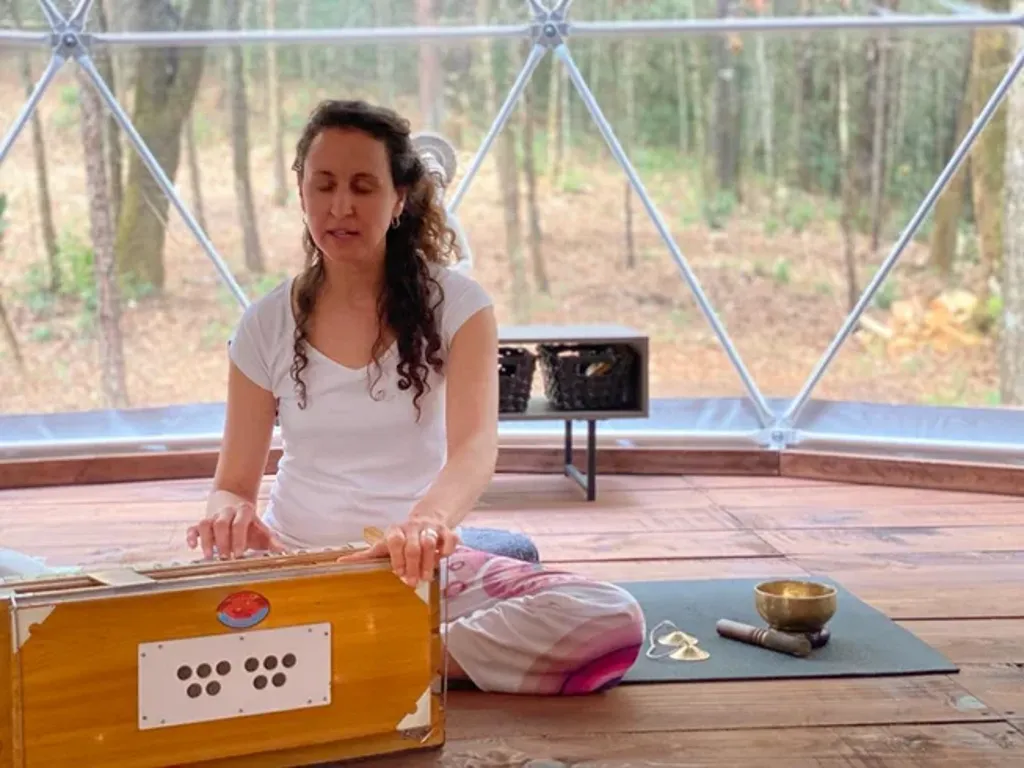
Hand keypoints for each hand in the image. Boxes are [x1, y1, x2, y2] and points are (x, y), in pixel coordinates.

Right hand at [186, 500, 285, 559]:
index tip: (239, 553)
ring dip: (206, 540)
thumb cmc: (249, 521)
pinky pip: (192, 527)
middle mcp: (226, 512)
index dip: (239, 537)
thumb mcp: (261, 528)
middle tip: (225, 558)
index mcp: (244, 511)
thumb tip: (283, 552)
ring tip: (209, 557)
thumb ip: (272, 540)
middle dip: (223, 541)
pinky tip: (192, 547)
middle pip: (221, 523)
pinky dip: (191, 536)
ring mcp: (212, 516)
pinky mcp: (201, 523)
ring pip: (205, 524)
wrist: (232, 500)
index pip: (240, 523)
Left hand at [338, 513, 458, 585]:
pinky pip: (450, 539)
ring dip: (428, 562)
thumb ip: (366, 556)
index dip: (397, 558)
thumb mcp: (384, 546)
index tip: (398, 574)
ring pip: (430, 543)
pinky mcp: (446, 531)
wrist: (427, 519)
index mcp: (395, 532)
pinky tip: (442, 557)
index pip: (395, 542)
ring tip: (427, 577)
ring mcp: (430, 528)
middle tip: (413, 582)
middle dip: (413, 566)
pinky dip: (447, 550)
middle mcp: (412, 527)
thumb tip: (340, 562)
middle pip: (413, 546)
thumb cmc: (402, 539)